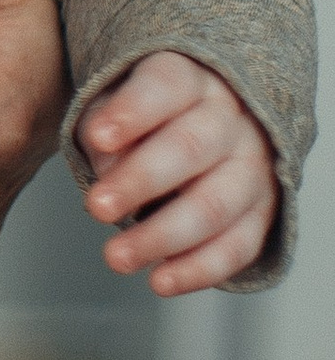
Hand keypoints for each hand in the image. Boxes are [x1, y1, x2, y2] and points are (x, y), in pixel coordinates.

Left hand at [78, 51, 278, 292]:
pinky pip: (239, 246)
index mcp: (189, 78)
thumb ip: (106, 132)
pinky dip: (198, 269)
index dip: (133, 112)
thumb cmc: (144, 117)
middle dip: (140, 181)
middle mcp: (230, 118)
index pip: (166, 86)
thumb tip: (110, 170)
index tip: (97, 137)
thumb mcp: (114, 107)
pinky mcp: (263, 210)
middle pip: (190, 147)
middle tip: (96, 208)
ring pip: (214, 204)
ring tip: (116, 257)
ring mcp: (253, 165)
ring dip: (163, 236)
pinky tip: (160, 282)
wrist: (205, 122)